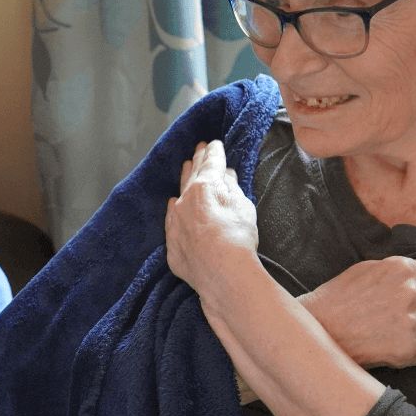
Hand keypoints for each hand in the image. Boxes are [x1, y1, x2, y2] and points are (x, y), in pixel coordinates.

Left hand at [165, 140, 257, 290]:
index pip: (211, 163)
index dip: (214, 152)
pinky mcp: (172, 244)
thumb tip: (226, 175)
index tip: (214, 144)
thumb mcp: (243, 206)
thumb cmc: (238, 236)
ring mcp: (175, 222)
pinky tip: (174, 205)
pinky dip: (175, 210)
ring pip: (178, 195)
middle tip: (199, 149)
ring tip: (186, 167)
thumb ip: (231, 188)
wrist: (222, 272)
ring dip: (184, 181)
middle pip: (191, 175)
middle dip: (197, 160)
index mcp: (204, 187)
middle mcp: (184, 200)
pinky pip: (172, 221)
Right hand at [297, 256, 415, 367]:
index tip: (414, 297)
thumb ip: (414, 266)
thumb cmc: (340, 297)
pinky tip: (388, 344)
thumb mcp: (372, 269)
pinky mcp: (409, 349)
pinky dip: (412, 351)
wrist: (317, 329)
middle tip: (389, 315)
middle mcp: (412, 294)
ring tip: (389, 331)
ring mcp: (412, 323)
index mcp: (403, 270)